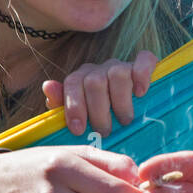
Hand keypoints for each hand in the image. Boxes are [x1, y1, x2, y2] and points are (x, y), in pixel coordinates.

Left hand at [43, 51, 158, 137]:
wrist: (127, 111)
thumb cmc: (98, 119)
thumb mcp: (77, 117)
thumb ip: (60, 104)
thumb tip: (48, 86)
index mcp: (81, 79)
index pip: (72, 83)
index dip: (74, 107)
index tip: (79, 130)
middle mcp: (99, 70)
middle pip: (95, 82)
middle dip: (99, 110)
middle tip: (105, 132)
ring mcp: (121, 66)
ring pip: (118, 74)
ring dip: (121, 101)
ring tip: (124, 120)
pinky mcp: (142, 66)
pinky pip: (144, 60)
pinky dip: (143, 75)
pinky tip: (141, 93)